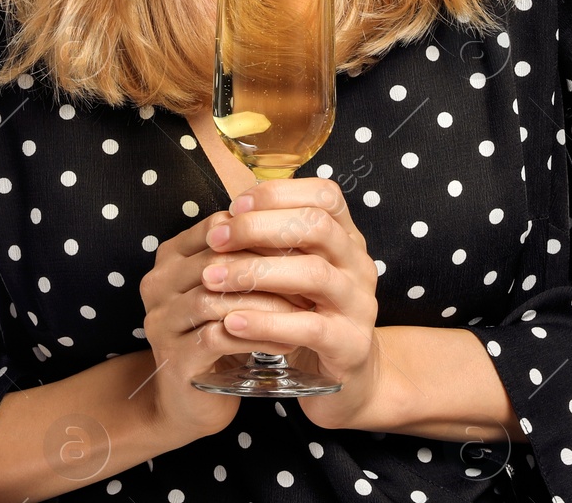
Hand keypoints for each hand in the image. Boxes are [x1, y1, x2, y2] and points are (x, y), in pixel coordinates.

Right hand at [138, 207, 312, 443]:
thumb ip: (247, 255)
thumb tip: (301, 223)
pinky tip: (288, 341)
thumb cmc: (217, 332)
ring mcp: (161, 322)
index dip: (263, 233)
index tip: (304, 245)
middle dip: (270, 267)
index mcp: (170, 256)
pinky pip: (222, 337)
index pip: (219, 226)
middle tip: (313, 275)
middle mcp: (157, 284)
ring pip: (220, 299)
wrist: (189, 401)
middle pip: (219, 260)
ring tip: (306, 309)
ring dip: (268, 304)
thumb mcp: (228, 287)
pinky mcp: (175, 359)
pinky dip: (259, 336)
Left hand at [202, 176, 386, 431]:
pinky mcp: (350, 344)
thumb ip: (273, 245)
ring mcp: (359, 304)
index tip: (236, 205)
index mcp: (347, 238)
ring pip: (313, 274)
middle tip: (216, 240)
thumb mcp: (295, 273)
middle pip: (317, 226)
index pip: (325, 195)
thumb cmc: (309, 314)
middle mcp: (358, 264)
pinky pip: (308, 327)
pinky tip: (232, 322)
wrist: (348, 378)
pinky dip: (266, 322)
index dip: (279, 193)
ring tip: (213, 279)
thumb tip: (222, 220)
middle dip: (259, 227)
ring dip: (256, 272)